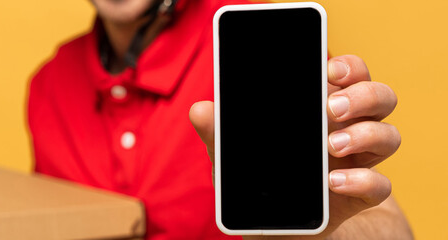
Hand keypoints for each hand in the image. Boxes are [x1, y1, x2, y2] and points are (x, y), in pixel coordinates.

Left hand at [189, 55, 399, 238]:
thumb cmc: (259, 179)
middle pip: (379, 97)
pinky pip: (381, 185)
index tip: (329, 68)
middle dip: (362, 95)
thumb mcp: (234, 157)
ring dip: (366, 134)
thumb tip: (199, 110)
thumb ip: (220, 134)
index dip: (349, 67)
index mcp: (320, 109)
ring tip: (332, 146)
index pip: (348, 75)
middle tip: (331, 107)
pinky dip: (362, 181)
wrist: (276, 229)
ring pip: (390, 136)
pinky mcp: (362, 196)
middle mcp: (346, 129)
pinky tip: (334, 183)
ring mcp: (359, 162)